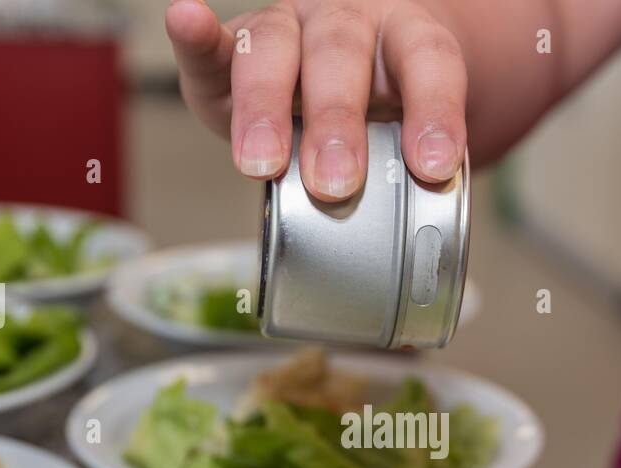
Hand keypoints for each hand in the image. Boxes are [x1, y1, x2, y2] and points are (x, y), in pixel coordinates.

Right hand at [165, 0, 467, 199]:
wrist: (356, 63)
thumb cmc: (385, 109)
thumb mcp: (410, 137)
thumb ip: (410, 183)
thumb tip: (414, 287)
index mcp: (405, 38)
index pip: (428, 63)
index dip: (434, 112)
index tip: (433, 168)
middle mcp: (348, 22)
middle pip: (341, 57)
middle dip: (336, 124)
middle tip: (337, 185)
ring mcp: (290, 28)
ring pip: (275, 52)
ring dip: (266, 109)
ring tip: (263, 166)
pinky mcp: (237, 47)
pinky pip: (216, 45)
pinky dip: (198, 37)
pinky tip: (187, 21)